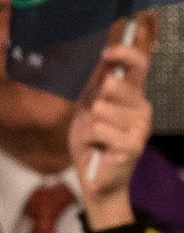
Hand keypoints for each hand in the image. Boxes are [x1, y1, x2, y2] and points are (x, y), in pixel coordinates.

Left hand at [69, 40, 151, 229]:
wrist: (96, 179)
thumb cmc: (92, 142)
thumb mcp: (89, 109)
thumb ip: (97, 88)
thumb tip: (106, 63)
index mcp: (133, 96)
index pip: (139, 65)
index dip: (124, 53)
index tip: (106, 53)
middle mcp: (142, 108)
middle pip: (113, 85)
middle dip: (94, 102)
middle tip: (95, 122)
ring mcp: (140, 127)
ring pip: (100, 109)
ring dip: (89, 125)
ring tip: (95, 138)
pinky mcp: (132, 145)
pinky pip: (97, 129)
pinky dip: (89, 138)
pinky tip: (98, 148)